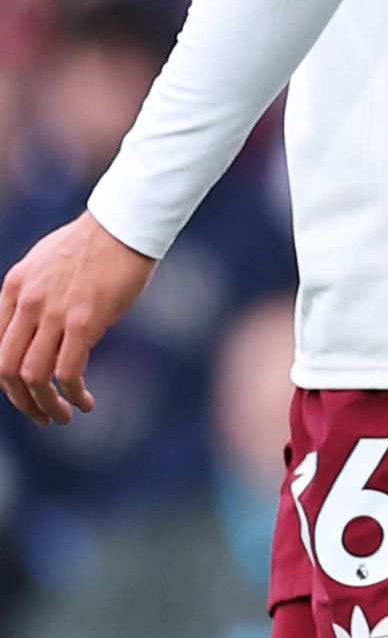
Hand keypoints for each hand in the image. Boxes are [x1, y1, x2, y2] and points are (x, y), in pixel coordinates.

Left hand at [0, 214, 154, 424]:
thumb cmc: (96, 241)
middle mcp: (26, 302)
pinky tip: (86, 401)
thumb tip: (39, 325)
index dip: (8, 377)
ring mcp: (52, 312)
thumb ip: (34, 293)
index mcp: (13, 288)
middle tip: (41, 415)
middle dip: (21, 401)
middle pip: (6, 369)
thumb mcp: (47, 262)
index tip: (27, 390)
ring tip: (64, 415)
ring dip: (45, 405)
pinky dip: (73, 393)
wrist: (126, 222)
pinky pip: (68, 371)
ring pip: (32, 377)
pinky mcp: (84, 320)